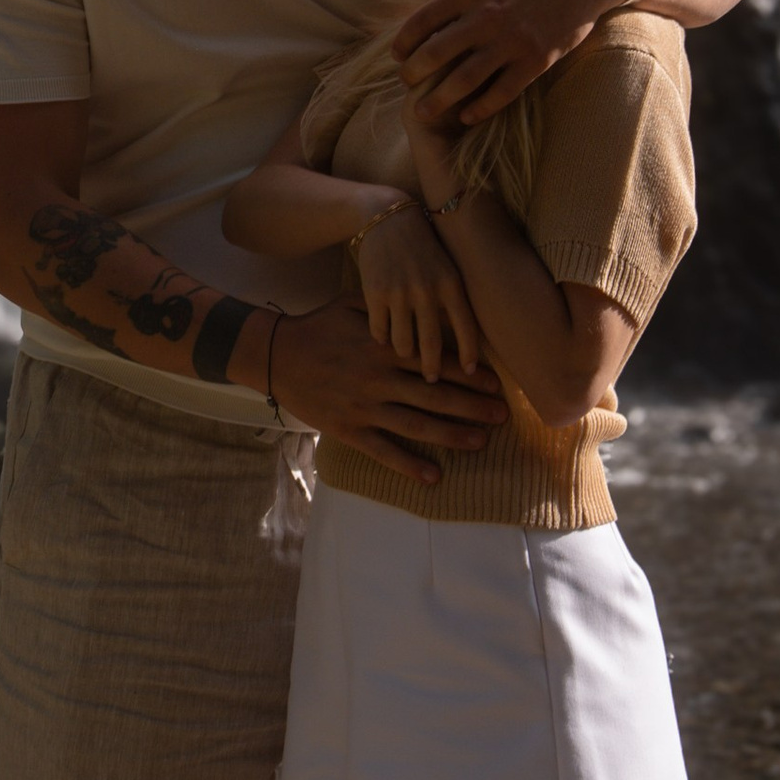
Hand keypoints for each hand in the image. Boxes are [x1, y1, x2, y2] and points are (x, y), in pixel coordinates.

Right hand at [269, 301, 506, 478]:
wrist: (275, 354)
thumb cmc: (317, 326)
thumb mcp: (352, 303)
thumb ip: (387, 306)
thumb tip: (418, 302)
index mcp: (385, 348)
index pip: (437, 362)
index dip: (471, 375)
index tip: (497, 385)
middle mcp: (380, 378)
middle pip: (437, 395)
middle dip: (474, 407)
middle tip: (504, 416)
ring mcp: (365, 406)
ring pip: (418, 424)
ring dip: (453, 435)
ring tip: (482, 442)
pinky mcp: (348, 429)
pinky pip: (384, 451)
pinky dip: (410, 465)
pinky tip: (434, 477)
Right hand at [349, 204, 480, 378]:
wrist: (387, 218)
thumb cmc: (422, 248)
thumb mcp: (446, 269)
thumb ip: (454, 300)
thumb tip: (464, 343)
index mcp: (451, 285)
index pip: (466, 329)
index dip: (469, 355)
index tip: (468, 373)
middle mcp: (427, 291)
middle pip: (432, 344)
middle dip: (433, 369)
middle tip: (431, 380)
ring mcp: (399, 293)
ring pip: (403, 343)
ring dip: (405, 353)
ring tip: (406, 356)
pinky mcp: (375, 293)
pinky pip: (379, 331)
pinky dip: (382, 338)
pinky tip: (384, 338)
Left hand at [394, 0, 622, 123]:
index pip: (422, 21)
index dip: (404, 42)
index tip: (398, 54)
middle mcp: (486, 16)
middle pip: (435, 54)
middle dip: (413, 73)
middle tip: (407, 83)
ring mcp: (512, 41)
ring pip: (463, 80)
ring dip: (438, 99)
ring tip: (423, 111)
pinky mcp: (536, 61)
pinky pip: (502, 92)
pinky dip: (480, 108)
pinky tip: (467, 116)